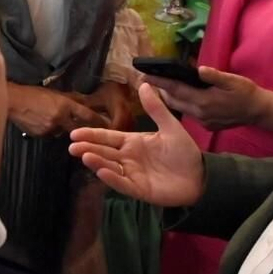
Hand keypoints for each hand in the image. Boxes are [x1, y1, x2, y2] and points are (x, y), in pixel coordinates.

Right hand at [7, 83, 108, 136]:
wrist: (13, 101)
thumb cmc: (33, 94)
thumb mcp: (55, 93)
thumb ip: (71, 99)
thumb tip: (86, 102)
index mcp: (65, 105)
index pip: (88, 115)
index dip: (99, 121)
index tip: (108, 124)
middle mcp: (60, 119)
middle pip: (79, 129)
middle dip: (84, 130)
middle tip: (90, 131)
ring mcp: (51, 129)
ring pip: (64, 132)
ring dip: (64, 129)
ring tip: (54, 120)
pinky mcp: (42, 136)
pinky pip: (52, 135)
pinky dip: (51, 131)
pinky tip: (43, 123)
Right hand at [68, 82, 204, 205]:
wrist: (201, 176)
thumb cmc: (184, 152)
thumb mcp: (170, 127)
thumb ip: (156, 108)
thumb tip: (144, 83)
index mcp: (133, 142)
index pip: (108, 137)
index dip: (92, 135)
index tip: (75, 133)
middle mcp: (128, 158)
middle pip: (104, 152)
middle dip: (87, 148)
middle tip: (71, 146)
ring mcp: (132, 174)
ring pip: (110, 167)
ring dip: (96, 162)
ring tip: (84, 156)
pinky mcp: (139, 189)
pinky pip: (123, 183)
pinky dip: (112, 178)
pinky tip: (101, 172)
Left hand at [144, 67, 259, 129]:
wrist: (258, 111)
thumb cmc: (246, 92)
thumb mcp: (233, 80)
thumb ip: (215, 76)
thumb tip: (199, 69)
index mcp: (205, 101)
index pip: (176, 90)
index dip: (159, 83)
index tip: (144, 76)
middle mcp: (200, 113)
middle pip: (173, 101)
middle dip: (160, 90)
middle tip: (150, 78)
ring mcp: (203, 121)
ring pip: (179, 108)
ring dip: (170, 98)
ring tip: (162, 86)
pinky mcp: (206, 125)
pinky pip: (189, 113)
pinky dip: (182, 104)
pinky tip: (182, 96)